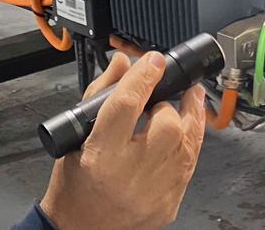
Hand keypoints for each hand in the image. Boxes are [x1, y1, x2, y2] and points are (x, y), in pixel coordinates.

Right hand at [39, 51, 206, 229]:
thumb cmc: (74, 187)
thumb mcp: (75, 138)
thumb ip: (100, 96)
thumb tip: (122, 64)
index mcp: (99, 154)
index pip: (126, 104)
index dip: (143, 76)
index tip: (152, 61)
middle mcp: (128, 174)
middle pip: (165, 124)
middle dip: (168, 103)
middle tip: (162, 95)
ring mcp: (152, 191)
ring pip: (186, 144)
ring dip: (191, 117)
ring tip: (190, 99)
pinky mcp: (168, 203)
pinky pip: (189, 165)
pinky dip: (191, 143)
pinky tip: (188, 129)